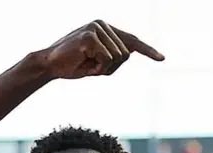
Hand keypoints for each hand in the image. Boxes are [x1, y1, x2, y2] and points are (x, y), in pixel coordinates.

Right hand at [35, 20, 163, 79]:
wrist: (50, 65)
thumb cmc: (74, 65)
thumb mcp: (99, 63)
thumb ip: (115, 57)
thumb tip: (128, 52)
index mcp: (106, 29)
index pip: (131, 40)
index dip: (148, 50)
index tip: (162, 59)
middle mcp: (102, 24)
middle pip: (125, 54)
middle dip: (111, 68)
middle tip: (91, 67)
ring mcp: (96, 28)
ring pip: (118, 57)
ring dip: (103, 68)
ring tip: (86, 63)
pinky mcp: (89, 36)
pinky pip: (106, 58)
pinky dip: (97, 67)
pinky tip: (83, 61)